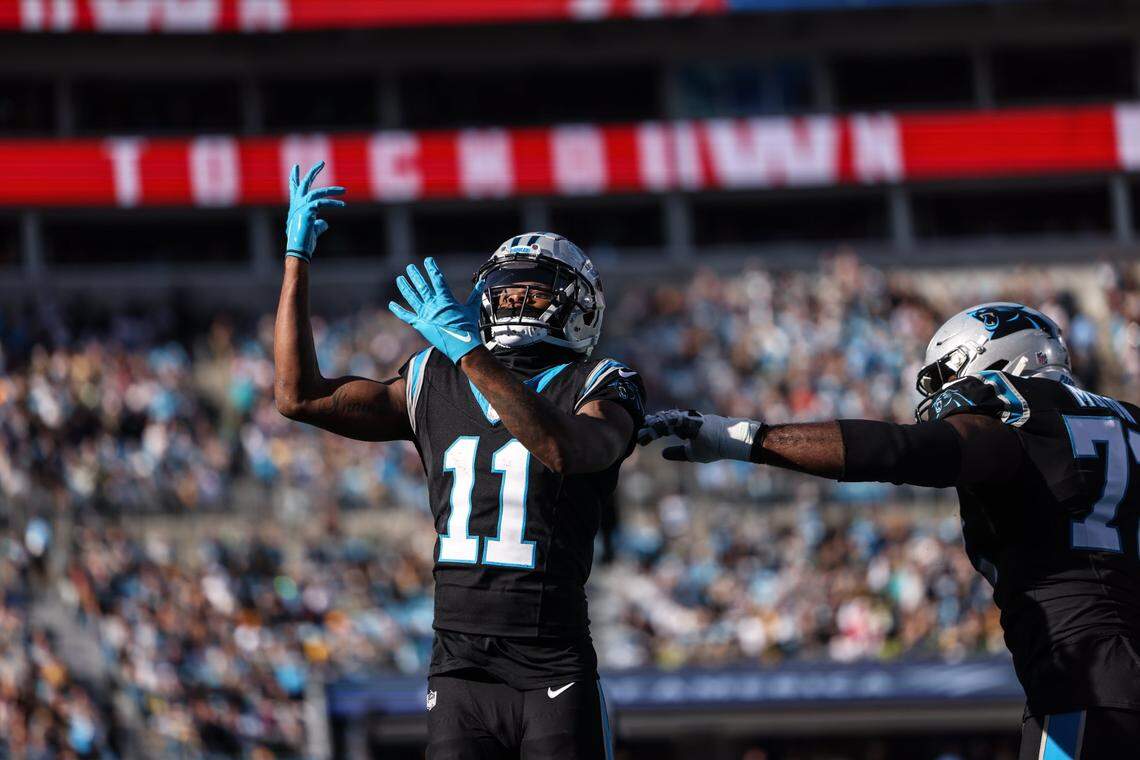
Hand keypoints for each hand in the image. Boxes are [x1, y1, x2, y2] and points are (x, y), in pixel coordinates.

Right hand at [285, 161, 345, 261]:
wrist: (299, 249)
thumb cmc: (305, 242)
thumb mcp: (312, 231)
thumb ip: (318, 225)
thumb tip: (325, 223)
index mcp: (296, 207)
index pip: (295, 189)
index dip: (295, 178)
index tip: (296, 167)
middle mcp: (296, 204)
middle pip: (304, 184)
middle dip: (313, 172)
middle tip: (322, 162)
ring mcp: (301, 207)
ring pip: (317, 192)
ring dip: (331, 190)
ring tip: (344, 190)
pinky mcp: (307, 211)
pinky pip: (322, 203)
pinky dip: (333, 202)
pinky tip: (342, 204)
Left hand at [389, 258, 486, 363]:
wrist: (463, 346)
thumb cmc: (468, 328)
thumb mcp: (472, 309)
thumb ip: (475, 295)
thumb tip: (482, 283)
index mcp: (446, 300)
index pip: (437, 280)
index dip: (432, 269)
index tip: (428, 260)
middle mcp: (434, 305)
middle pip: (422, 286)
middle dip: (415, 275)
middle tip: (410, 267)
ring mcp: (426, 315)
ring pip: (412, 298)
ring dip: (405, 288)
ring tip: (400, 279)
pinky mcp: (421, 325)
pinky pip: (407, 316)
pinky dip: (399, 311)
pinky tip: (391, 304)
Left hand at [638, 409, 762, 462]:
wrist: (734, 441)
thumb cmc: (716, 446)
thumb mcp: (693, 453)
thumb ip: (678, 452)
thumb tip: (662, 453)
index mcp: (685, 426)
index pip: (665, 425)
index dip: (653, 428)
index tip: (641, 433)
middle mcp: (686, 420)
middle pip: (663, 420)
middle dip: (649, 425)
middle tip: (636, 430)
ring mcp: (691, 419)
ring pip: (667, 419)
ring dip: (653, 425)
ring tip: (642, 432)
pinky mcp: (695, 423)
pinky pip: (675, 421)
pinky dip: (663, 424)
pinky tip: (653, 427)